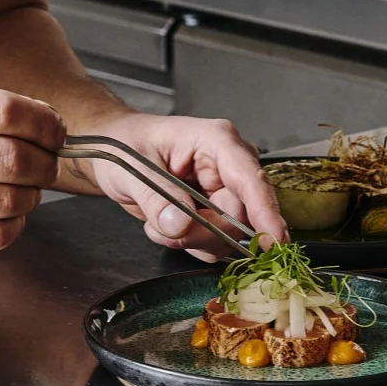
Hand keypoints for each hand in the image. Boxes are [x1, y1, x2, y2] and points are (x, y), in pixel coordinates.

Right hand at [0, 88, 64, 277]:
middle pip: (13, 157)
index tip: (56, 132)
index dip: (45, 123)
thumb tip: (49, 119)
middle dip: (46, 163)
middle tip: (48, 166)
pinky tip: (5, 216)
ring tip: (24, 192)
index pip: (4, 110)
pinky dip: (14, 225)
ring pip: (9, 199)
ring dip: (31, 197)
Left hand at [81, 112, 286, 258]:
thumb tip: (181, 225)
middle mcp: (228, 167)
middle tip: (165, 229)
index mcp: (216, 141)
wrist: (112, 155)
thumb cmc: (122, 146)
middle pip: (239, 217)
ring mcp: (224, 191)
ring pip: (227, 236)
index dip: (265, 212)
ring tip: (157, 220)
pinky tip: (163, 225)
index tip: (275, 242)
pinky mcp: (215, 212)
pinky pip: (213, 244)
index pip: (250, 179)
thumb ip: (156, 198)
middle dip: (202, 233)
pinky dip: (187, 243)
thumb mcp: (132, 168)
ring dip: (190, 240)